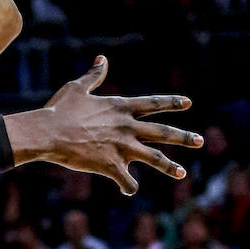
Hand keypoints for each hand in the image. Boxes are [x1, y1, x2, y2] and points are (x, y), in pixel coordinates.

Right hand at [7, 56, 202, 195]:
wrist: (49, 133)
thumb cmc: (61, 109)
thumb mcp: (78, 88)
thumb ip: (94, 75)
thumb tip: (102, 59)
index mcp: (121, 107)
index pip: (153, 104)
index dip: (171, 103)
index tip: (187, 103)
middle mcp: (127, 127)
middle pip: (163, 133)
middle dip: (183, 137)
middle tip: (200, 141)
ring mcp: (122, 147)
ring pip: (154, 158)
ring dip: (169, 167)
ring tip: (182, 173)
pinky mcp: (112, 165)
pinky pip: (127, 180)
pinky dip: (129, 186)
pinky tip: (129, 189)